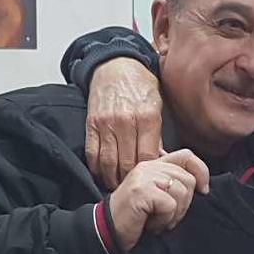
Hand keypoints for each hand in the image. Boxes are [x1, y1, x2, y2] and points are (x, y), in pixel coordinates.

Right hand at [85, 58, 162, 189]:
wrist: (115, 64)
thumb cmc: (141, 85)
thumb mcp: (158, 105)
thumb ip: (159, 133)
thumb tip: (162, 159)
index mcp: (147, 117)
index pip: (149, 157)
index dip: (150, 174)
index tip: (152, 182)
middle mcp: (126, 122)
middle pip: (128, 163)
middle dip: (132, 180)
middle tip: (136, 189)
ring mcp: (106, 123)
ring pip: (109, 162)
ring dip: (113, 179)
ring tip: (119, 186)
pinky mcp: (91, 124)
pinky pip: (93, 153)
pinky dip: (97, 168)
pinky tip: (103, 174)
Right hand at [108, 149, 208, 252]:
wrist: (107, 231)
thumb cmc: (135, 218)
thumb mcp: (157, 196)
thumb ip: (173, 183)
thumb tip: (202, 184)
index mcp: (153, 164)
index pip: (187, 156)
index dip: (201, 171)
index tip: (203, 190)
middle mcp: (148, 166)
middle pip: (188, 179)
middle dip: (185, 204)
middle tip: (167, 217)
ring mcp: (144, 177)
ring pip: (181, 193)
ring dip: (173, 215)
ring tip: (157, 221)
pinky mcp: (141, 191)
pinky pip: (170, 206)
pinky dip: (164, 221)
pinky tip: (150, 224)